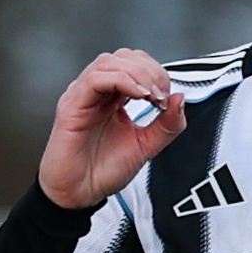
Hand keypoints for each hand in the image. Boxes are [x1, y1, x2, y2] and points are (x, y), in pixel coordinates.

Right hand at [35, 49, 185, 210]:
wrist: (79, 195)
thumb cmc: (102, 171)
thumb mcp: (145, 146)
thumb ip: (166, 125)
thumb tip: (180, 98)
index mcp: (112, 98)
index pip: (135, 65)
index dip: (156, 73)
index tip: (166, 97)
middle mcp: (96, 93)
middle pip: (123, 57)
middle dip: (150, 71)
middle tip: (161, 95)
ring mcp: (82, 96)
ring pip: (109, 62)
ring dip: (138, 74)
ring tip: (151, 95)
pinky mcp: (71, 106)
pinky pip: (95, 79)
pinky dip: (121, 80)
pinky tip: (138, 95)